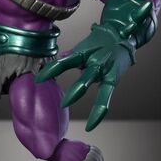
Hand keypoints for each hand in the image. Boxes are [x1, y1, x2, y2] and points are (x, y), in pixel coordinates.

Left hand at [35, 0, 150, 131]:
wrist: (123, 35)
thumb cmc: (99, 42)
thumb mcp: (83, 46)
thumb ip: (71, 55)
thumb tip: (58, 59)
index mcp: (83, 54)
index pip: (64, 62)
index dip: (51, 70)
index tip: (38, 80)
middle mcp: (95, 62)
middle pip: (83, 77)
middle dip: (72, 89)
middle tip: (60, 101)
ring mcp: (105, 71)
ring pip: (95, 87)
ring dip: (81, 97)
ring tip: (73, 111)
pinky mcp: (113, 79)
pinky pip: (106, 97)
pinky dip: (98, 111)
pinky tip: (91, 125)